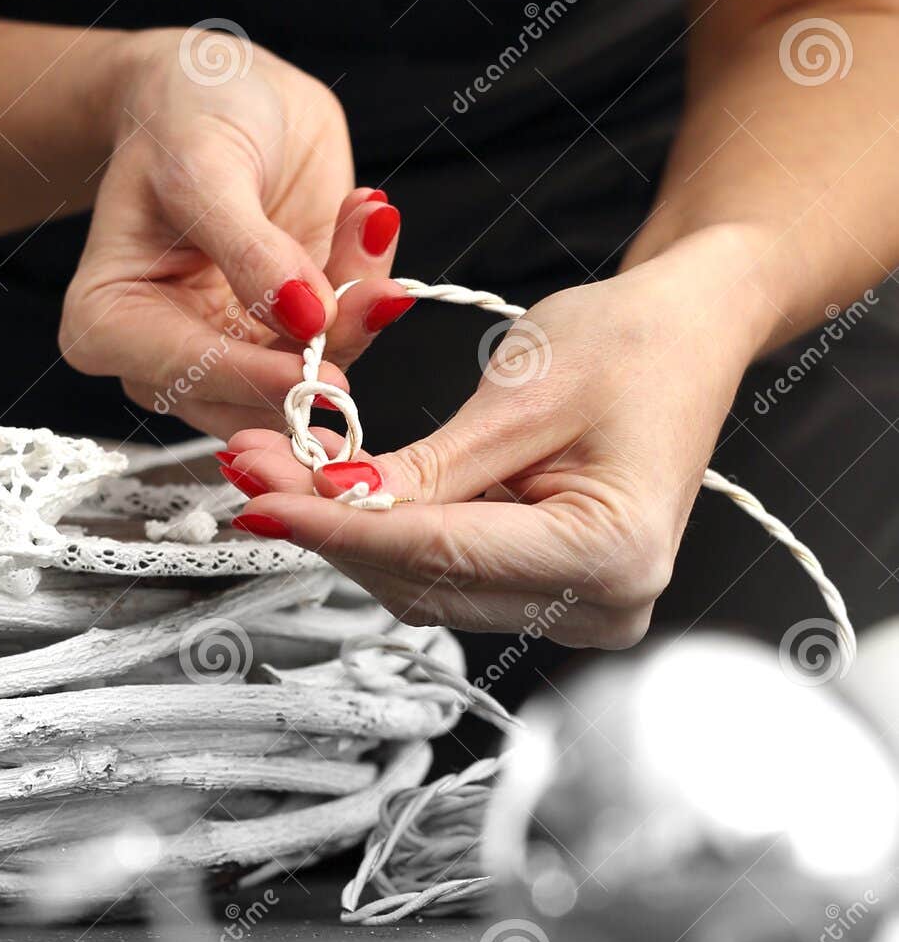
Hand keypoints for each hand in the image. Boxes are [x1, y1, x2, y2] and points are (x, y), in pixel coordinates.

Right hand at [59, 28, 406, 438]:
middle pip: (254, 399)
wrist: (220, 86)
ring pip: (312, 375)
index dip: (255, 378)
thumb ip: (250, 250)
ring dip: (357, 306)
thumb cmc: (182, 116)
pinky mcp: (292, 332)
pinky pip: (346, 334)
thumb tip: (306, 317)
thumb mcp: (204, 167)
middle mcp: (168, 356)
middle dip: (324, 351)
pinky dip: (368, 283)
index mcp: (110, 324)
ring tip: (367, 220)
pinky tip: (367, 218)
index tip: (317, 374)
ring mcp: (237, 349)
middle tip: (375, 292)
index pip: (185, 373)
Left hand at [220, 229, 771, 642]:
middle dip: (328, 524)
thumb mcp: (519, 396)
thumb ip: (425, 468)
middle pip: (425, 580)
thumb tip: (330, 504)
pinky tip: (338, 492)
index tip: (260, 501)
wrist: (692, 332)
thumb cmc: (634, 343)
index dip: (336, 528)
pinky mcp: (553, 594)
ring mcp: (579, 609)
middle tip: (249, 469)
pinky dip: (389, 533)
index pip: (440, 553)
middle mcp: (601, 604)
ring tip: (278, 471)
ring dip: (348, 531)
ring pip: (426, 585)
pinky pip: (448, 574)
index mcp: (610, 553)